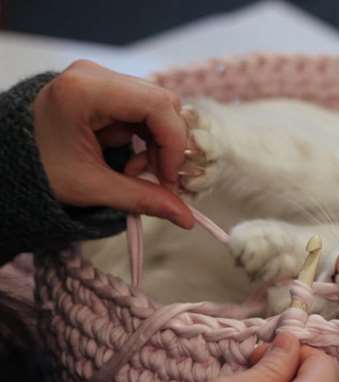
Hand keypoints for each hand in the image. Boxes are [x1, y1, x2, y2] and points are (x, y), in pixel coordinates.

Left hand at [32, 60, 193, 227]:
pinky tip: (127, 161)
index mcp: (86, 90)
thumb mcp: (92, 187)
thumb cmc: (37, 172)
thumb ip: (143, 199)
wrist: (3, 163)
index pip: (158, 105)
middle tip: (158, 180)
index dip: (174, 144)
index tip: (170, 179)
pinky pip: (141, 112)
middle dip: (167, 145)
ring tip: (136, 173)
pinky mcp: (101, 90)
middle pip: (162, 103)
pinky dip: (144, 139)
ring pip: (156, 108)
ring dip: (157, 144)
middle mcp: (95, 74)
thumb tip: (187, 218)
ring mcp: (98, 79)